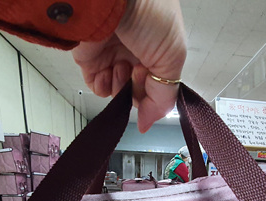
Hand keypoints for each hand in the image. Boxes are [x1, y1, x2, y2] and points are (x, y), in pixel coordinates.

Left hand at [72, 0, 186, 131]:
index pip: (160, 86)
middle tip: (138, 71)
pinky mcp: (92, 59)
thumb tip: (149, 123)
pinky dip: (104, 86)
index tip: (155, 85)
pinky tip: (108, 71)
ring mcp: (114, 56)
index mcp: (160, 49)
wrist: (114, 0)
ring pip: (119, 92)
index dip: (157, 92)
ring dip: (121, 86)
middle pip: (139, 92)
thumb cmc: (149, 14)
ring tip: (121, 67)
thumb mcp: (173, 57)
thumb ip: (164, 97)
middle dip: (139, 88)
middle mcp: (137, 52)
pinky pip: (99, 87)